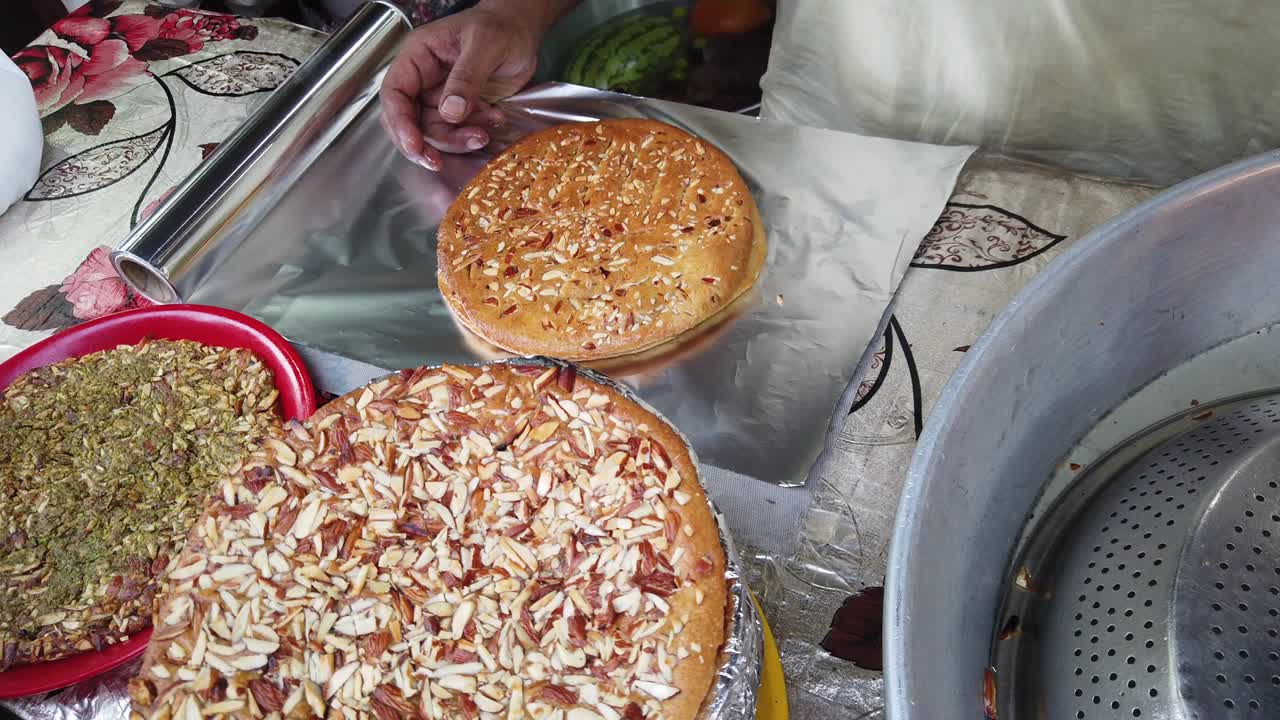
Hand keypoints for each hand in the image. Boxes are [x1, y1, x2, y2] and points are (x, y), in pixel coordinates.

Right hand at [380, 1, 569, 169]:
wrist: (522, 34)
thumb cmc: (501, 28)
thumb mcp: (486, 44)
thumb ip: (467, 76)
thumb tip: (450, 111)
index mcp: (419, 57)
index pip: (395, 93)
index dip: (400, 122)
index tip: (415, 146)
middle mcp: (423, 79)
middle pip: (409, 120)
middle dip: (424, 143)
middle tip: (439, 162)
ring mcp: (440, 97)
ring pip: (435, 132)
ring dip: (457, 140)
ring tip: (484, 132)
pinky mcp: (460, 111)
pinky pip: (457, 132)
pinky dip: (472, 134)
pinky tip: (493, 119)